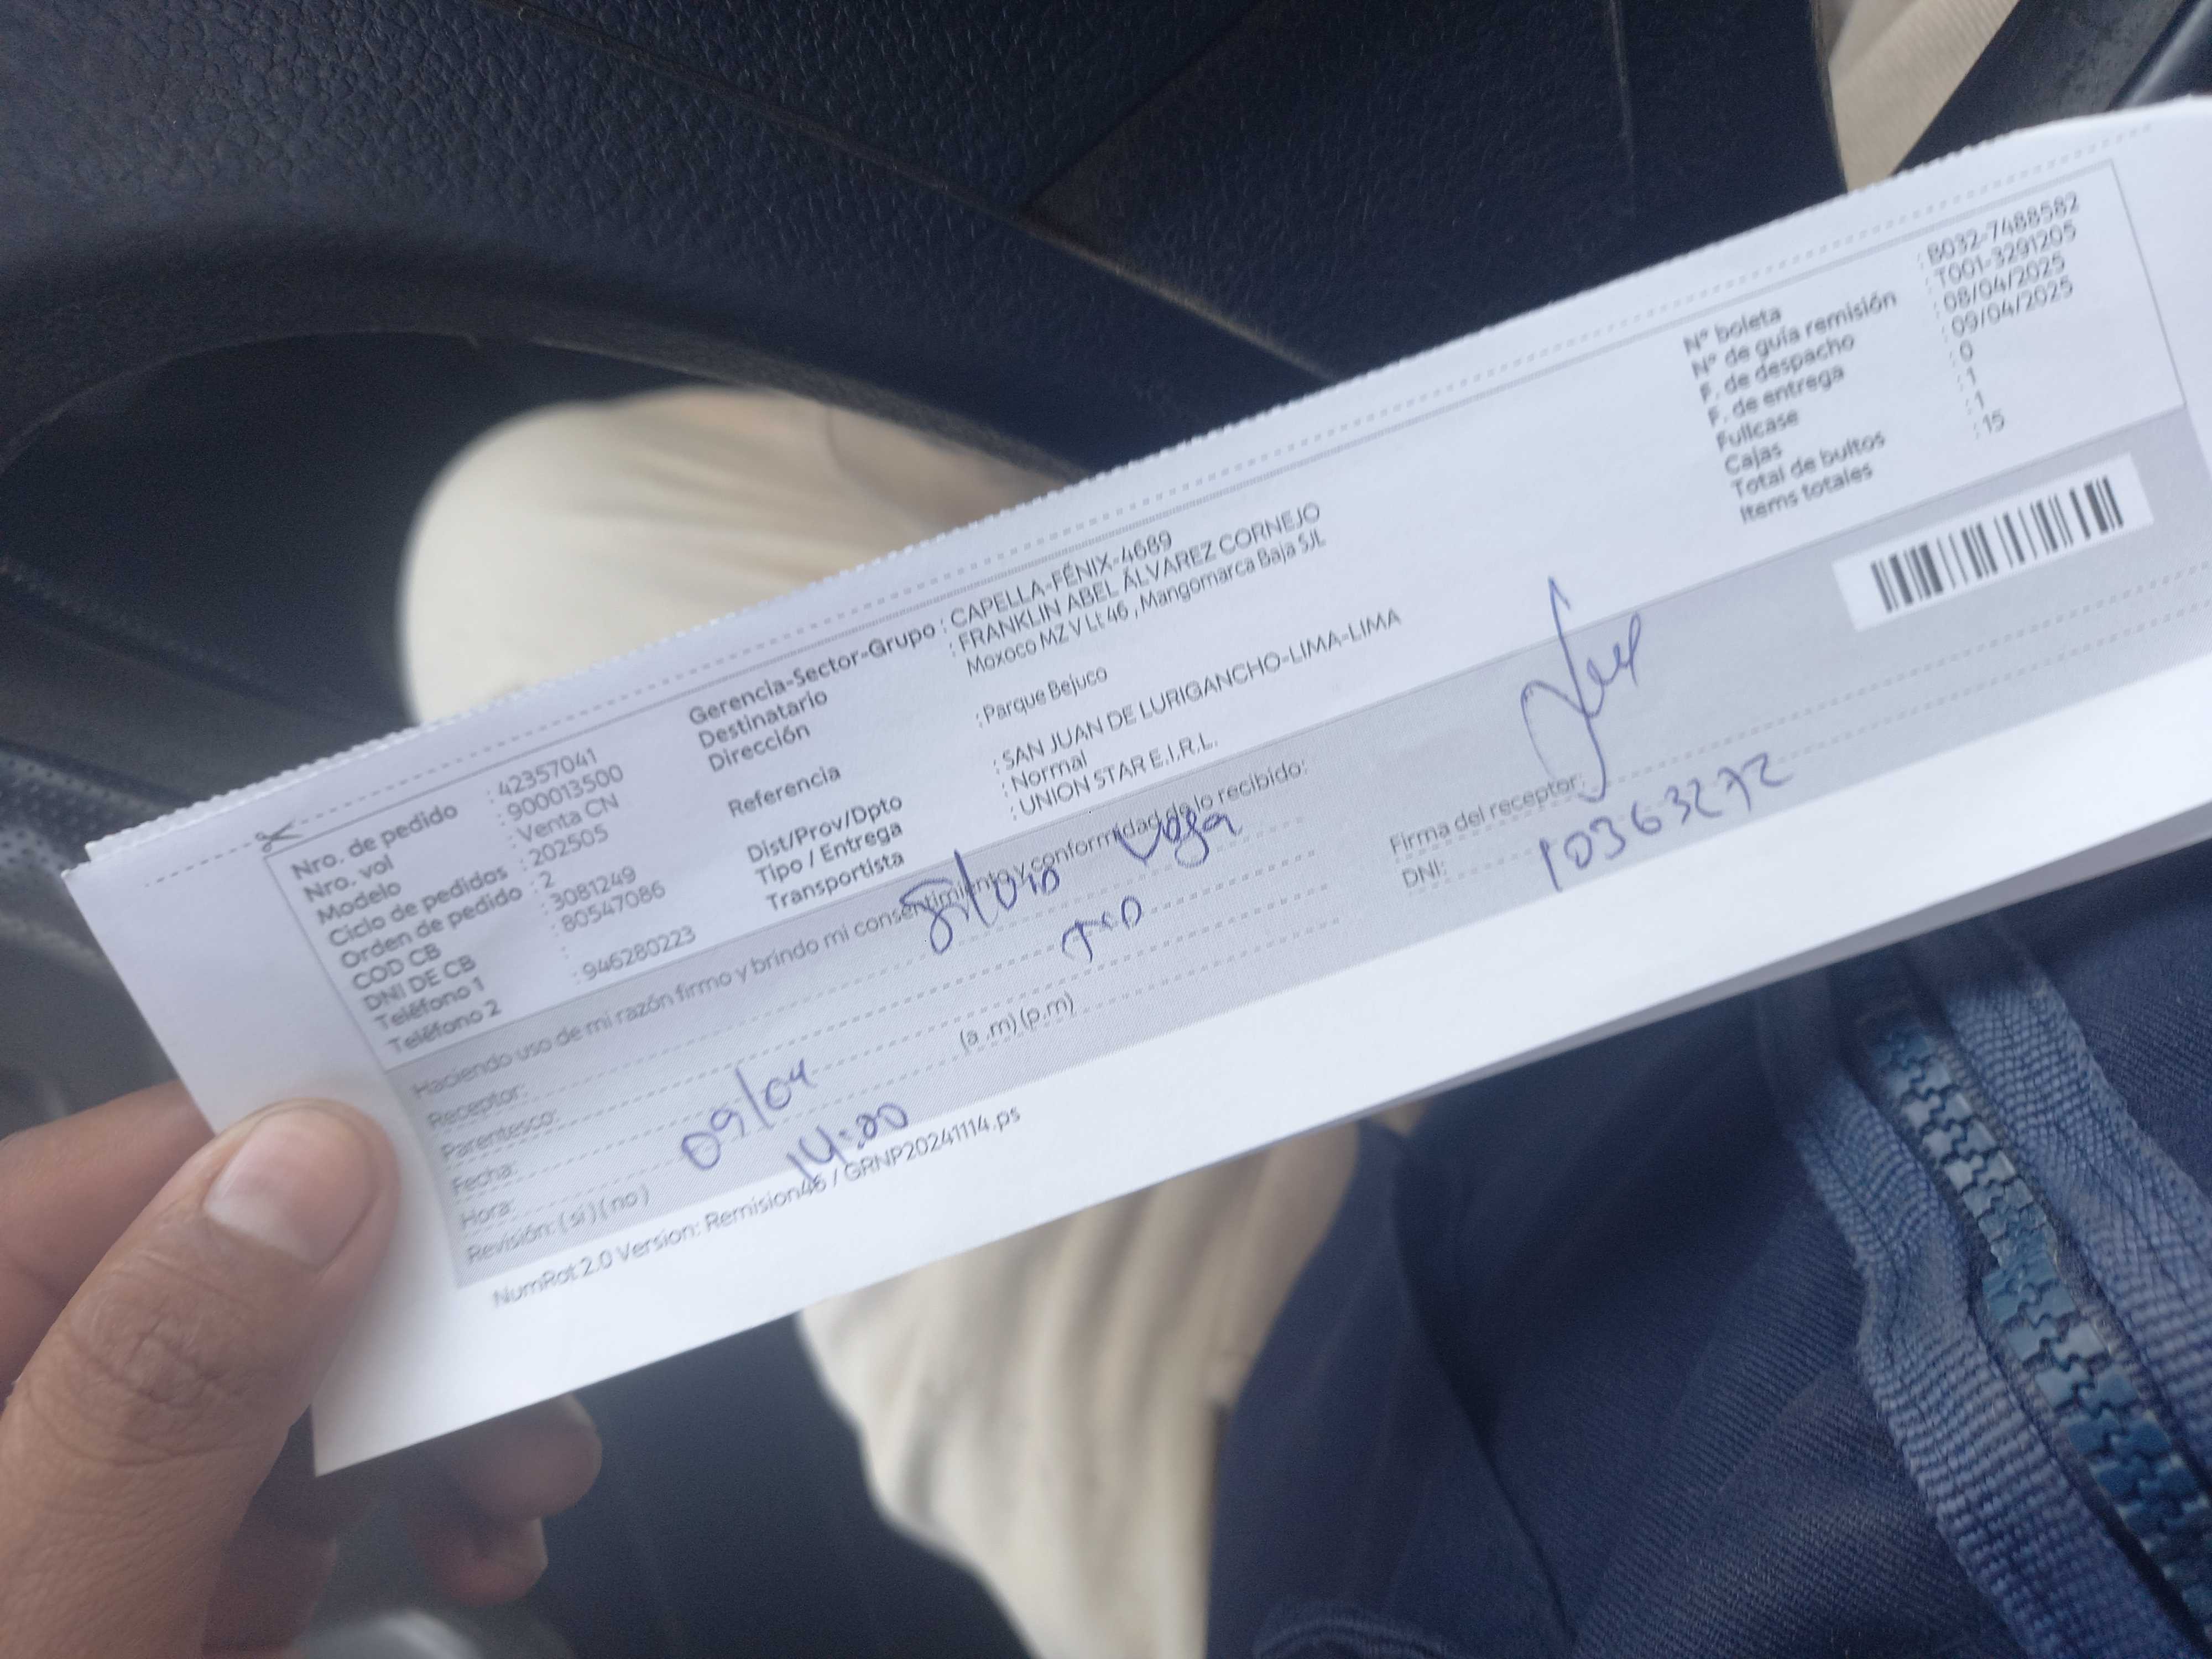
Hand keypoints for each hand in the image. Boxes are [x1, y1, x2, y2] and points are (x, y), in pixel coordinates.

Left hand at [0, 1084, 601, 1656]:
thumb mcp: (49, 1592)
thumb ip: (164, 1381)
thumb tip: (313, 1164)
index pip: (151, 1163)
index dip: (329, 1140)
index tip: (488, 1152)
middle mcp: (27, 1388)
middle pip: (256, 1269)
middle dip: (421, 1314)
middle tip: (531, 1366)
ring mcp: (96, 1486)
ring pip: (308, 1371)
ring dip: (449, 1412)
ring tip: (529, 1480)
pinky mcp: (162, 1567)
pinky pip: (306, 1486)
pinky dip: (413, 1500)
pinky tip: (474, 1541)